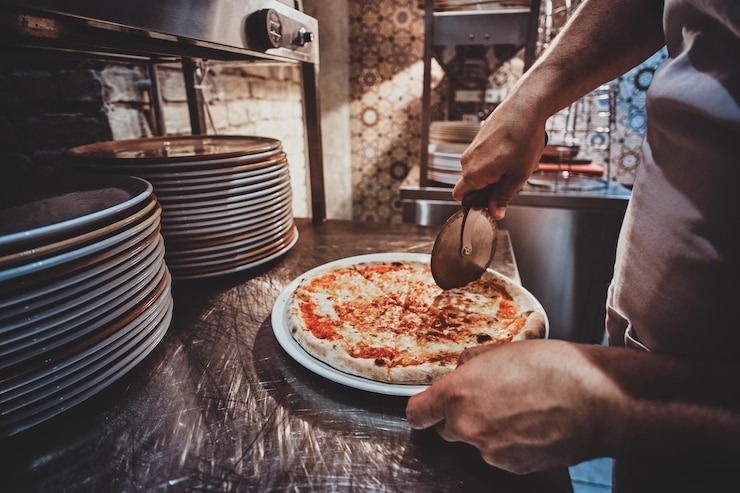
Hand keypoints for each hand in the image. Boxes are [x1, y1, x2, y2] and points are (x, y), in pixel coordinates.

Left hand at [405, 339, 614, 473]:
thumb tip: (463, 368)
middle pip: (448, 428)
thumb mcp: (504, 350)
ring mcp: (491, 452)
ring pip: (477, 441)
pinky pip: (501, 453)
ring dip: (489, 428)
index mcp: (458, 394)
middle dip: (461, 415)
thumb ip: (472, 363)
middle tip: (490, 397)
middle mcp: (468, 427)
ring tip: (521, 407)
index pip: (417, 413)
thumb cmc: (554, 367)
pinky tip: (533, 423)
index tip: (429, 405)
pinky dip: (510, 442)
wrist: (599, 399)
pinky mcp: (513, 466)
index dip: (424, 408)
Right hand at [452, 99, 547, 219]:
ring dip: (500, 171)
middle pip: (475, 184)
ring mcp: (473, 148)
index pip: (461, 197)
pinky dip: (500, 158)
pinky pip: (486, 156)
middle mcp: (468, 160)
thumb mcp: (518, 176)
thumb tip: (495, 212)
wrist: (525, 108)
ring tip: (519, 163)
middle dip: (494, 186)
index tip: (493, 201)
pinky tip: (516, 151)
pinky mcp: (480, 138)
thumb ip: (503, 197)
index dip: (477, 203)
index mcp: (473, 173)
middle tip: (514, 179)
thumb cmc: (522, 139)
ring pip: (483, 169)